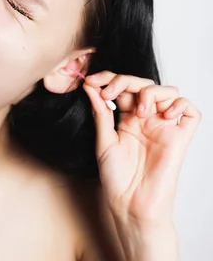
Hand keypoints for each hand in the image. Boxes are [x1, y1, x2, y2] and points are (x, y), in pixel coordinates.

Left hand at [83, 72, 200, 226]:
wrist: (130, 202)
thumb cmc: (116, 177)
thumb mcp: (103, 140)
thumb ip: (100, 112)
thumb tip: (90, 86)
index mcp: (126, 118)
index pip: (122, 87)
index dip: (109, 79)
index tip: (91, 81)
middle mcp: (146, 119)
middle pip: (143, 84)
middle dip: (125, 81)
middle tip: (109, 92)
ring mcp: (164, 127)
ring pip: (168, 92)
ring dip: (151, 92)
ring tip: (140, 111)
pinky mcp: (180, 137)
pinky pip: (191, 111)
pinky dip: (180, 104)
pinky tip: (164, 114)